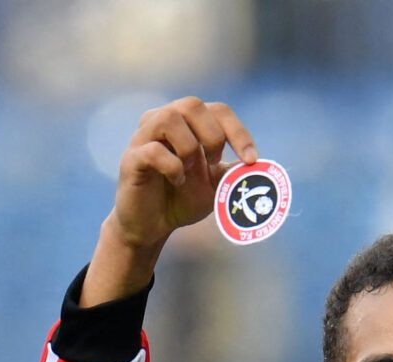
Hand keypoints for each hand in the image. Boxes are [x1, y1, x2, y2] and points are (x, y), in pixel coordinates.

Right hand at [83, 96, 258, 303]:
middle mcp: (163, 121)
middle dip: (213, 135)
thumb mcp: (216, 187)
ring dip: (189, 147)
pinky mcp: (131, 159)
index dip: (238, 132)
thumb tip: (261, 168)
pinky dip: (172, 166)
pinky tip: (176, 181)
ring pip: (168, 118)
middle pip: (192, 104)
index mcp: (187, 123)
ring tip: (190, 170)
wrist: (152, 226)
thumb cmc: (182, 199)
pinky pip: (153, 150)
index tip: (251, 160)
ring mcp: (144, 137)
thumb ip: (235, 174)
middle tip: (215, 163)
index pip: (218, 110)